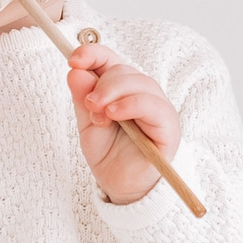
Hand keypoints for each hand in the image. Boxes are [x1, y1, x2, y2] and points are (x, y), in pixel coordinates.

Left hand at [65, 42, 177, 205]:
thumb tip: (75, 70)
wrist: (121, 188)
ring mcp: (157, 108)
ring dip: (114, 93)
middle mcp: (142, 94)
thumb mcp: (88, 124)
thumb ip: (83, 98)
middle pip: (125, 70)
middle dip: (102, 83)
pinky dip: (131, 104)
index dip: (93, 54)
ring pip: (140, 82)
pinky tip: (114, 114)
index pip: (110, 60)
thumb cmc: (109, 155)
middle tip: (88, 104)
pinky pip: (153, 105)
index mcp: (121, 90)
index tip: (73, 60)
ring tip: (99, 114)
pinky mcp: (168, 125)